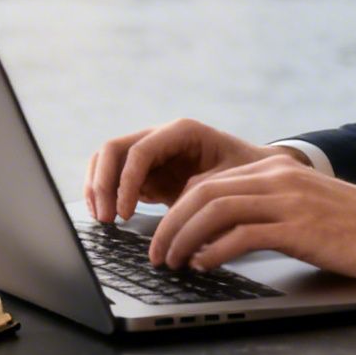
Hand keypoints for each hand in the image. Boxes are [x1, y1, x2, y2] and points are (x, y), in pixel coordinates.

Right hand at [85, 118, 301, 223]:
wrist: (257, 172)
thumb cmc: (247, 174)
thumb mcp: (229, 183)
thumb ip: (202, 195)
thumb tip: (176, 222)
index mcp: (181, 132)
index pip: (140, 151)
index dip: (126, 182)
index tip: (125, 213)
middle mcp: (160, 136)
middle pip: (114, 150)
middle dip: (103, 184)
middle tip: (106, 218)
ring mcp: (150, 152)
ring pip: (107, 160)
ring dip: (98, 188)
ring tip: (102, 219)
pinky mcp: (145, 171)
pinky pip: (113, 176)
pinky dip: (104, 194)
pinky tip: (106, 215)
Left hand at [150, 154, 355, 284]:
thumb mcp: (305, 207)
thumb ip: (268, 210)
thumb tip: (223, 235)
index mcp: (276, 167)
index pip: (209, 181)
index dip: (179, 209)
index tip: (165, 235)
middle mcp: (277, 176)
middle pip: (202, 192)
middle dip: (171, 224)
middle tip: (156, 253)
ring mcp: (287, 200)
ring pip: (214, 209)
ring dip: (184, 237)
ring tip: (172, 262)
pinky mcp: (298, 228)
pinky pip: (242, 235)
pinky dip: (214, 251)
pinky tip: (205, 266)